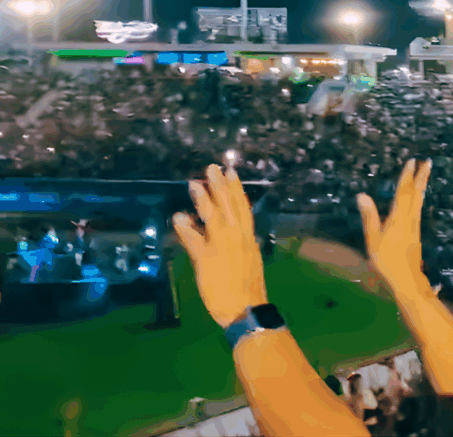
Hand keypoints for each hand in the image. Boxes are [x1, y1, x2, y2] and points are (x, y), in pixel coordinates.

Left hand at [173, 164, 267, 327]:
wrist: (246, 309)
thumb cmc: (249, 289)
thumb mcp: (250, 262)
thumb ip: (242, 246)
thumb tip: (240, 233)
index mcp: (248, 239)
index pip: (242, 209)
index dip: (236, 190)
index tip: (231, 173)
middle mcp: (237, 239)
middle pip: (228, 208)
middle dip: (220, 187)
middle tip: (213, 167)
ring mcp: (222, 248)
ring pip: (213, 218)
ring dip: (203, 200)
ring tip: (193, 183)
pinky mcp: (207, 260)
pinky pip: (194, 242)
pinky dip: (186, 228)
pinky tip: (178, 216)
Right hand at [358, 159, 432, 295]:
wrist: (407, 280)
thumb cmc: (387, 261)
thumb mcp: (373, 240)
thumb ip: (369, 217)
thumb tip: (362, 195)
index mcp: (399, 217)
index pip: (403, 192)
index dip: (407, 176)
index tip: (412, 161)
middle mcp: (410, 218)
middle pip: (416, 193)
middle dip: (421, 177)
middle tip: (428, 162)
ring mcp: (415, 225)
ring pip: (419, 200)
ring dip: (422, 186)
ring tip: (425, 174)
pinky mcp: (416, 232)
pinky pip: (418, 208)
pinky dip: (418, 198)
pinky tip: (418, 198)